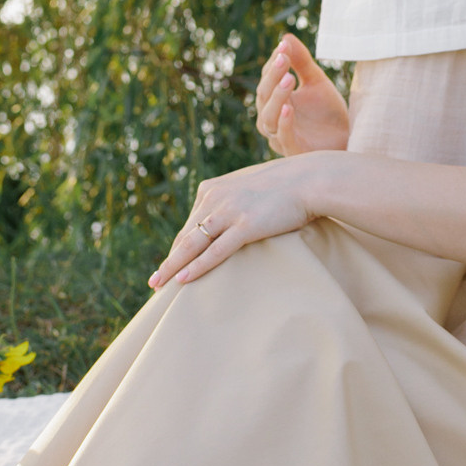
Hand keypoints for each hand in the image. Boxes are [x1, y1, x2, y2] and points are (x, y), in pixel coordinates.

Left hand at [149, 157, 322, 287]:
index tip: (171, 265)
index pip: (190, 224)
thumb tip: (229, 218)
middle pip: (186, 236)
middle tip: (155, 282)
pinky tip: (184, 280)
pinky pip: (216, 251)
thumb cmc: (287, 185)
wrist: (311, 179)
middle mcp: (214, 198)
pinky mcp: (245, 225)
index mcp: (212, 188)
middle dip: (170, 261)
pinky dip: (197, 266)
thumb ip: (233, 200)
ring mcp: (229, 212)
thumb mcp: (250, 187)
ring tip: (158, 286)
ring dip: (173, 267)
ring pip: (193, 244)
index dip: (179, 247)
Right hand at [255, 34, 349, 154]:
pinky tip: (289, 108)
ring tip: (289, 78)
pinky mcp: (295, 152)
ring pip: (268, 117)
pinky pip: (283, 138)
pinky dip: (284, 123)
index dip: (274, 63)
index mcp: (275, 101)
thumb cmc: (328, 112)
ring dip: (277, 96)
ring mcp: (281, 137)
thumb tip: (285, 37)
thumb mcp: (316, 82)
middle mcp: (273, 119)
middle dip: (273, 76)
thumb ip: (301, 62)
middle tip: (285, 58)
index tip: (284, 46)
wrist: (350, 139)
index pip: (267, 79)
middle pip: (263, 96)